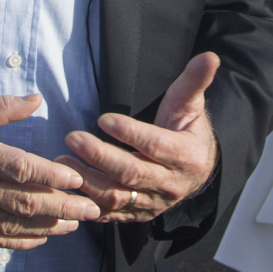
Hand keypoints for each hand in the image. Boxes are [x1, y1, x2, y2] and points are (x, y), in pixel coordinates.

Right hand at [0, 96, 99, 248]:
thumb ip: (1, 107)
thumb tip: (37, 100)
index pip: (19, 168)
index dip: (51, 176)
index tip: (78, 180)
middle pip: (22, 201)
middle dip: (62, 208)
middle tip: (92, 209)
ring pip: (11, 224)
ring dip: (47, 227)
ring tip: (75, 225)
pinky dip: (20, 240)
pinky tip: (41, 238)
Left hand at [57, 53, 219, 223]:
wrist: (196, 172)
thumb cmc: (187, 131)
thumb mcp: (191, 105)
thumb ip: (194, 81)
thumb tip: (209, 56)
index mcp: (187, 156)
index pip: (155, 144)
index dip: (129, 133)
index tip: (103, 118)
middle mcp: (171, 184)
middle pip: (132, 173)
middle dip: (100, 156)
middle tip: (73, 137)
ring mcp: (153, 203)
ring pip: (117, 197)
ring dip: (87, 180)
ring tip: (63, 158)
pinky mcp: (137, 215)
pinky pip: (109, 213)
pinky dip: (87, 202)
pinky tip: (67, 185)